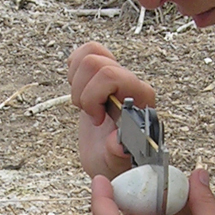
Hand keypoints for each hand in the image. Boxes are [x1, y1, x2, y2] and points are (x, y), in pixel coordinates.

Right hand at [67, 41, 158, 179]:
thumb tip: (117, 141)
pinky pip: (85, 53)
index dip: (95, 97)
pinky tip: (81, 90)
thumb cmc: (115, 160)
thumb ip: (117, 152)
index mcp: (139, 99)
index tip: (97, 120)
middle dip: (84, 91)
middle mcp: (129, 83)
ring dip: (78, 80)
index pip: (112, 75)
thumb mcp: (115, 163)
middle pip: (96, 62)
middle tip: (90, 113)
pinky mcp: (100, 76)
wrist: (109, 159)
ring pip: (91, 52)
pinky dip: (75, 69)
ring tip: (85, 103)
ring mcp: (115, 77)